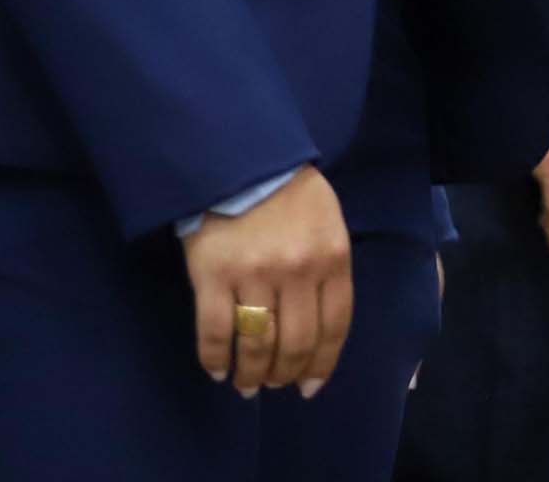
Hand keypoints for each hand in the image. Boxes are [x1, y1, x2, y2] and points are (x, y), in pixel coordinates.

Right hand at [182, 165, 351, 398]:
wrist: (242, 162)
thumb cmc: (291, 194)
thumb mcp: (329, 225)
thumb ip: (330, 270)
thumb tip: (321, 326)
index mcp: (332, 258)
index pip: (335, 326)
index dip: (323, 363)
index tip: (311, 386)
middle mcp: (297, 272)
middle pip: (296, 342)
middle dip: (286, 374)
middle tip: (276, 386)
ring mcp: (254, 275)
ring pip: (257, 344)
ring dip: (253, 374)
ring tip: (248, 386)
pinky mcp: (213, 277)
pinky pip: (215, 332)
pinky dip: (215, 358)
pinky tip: (218, 370)